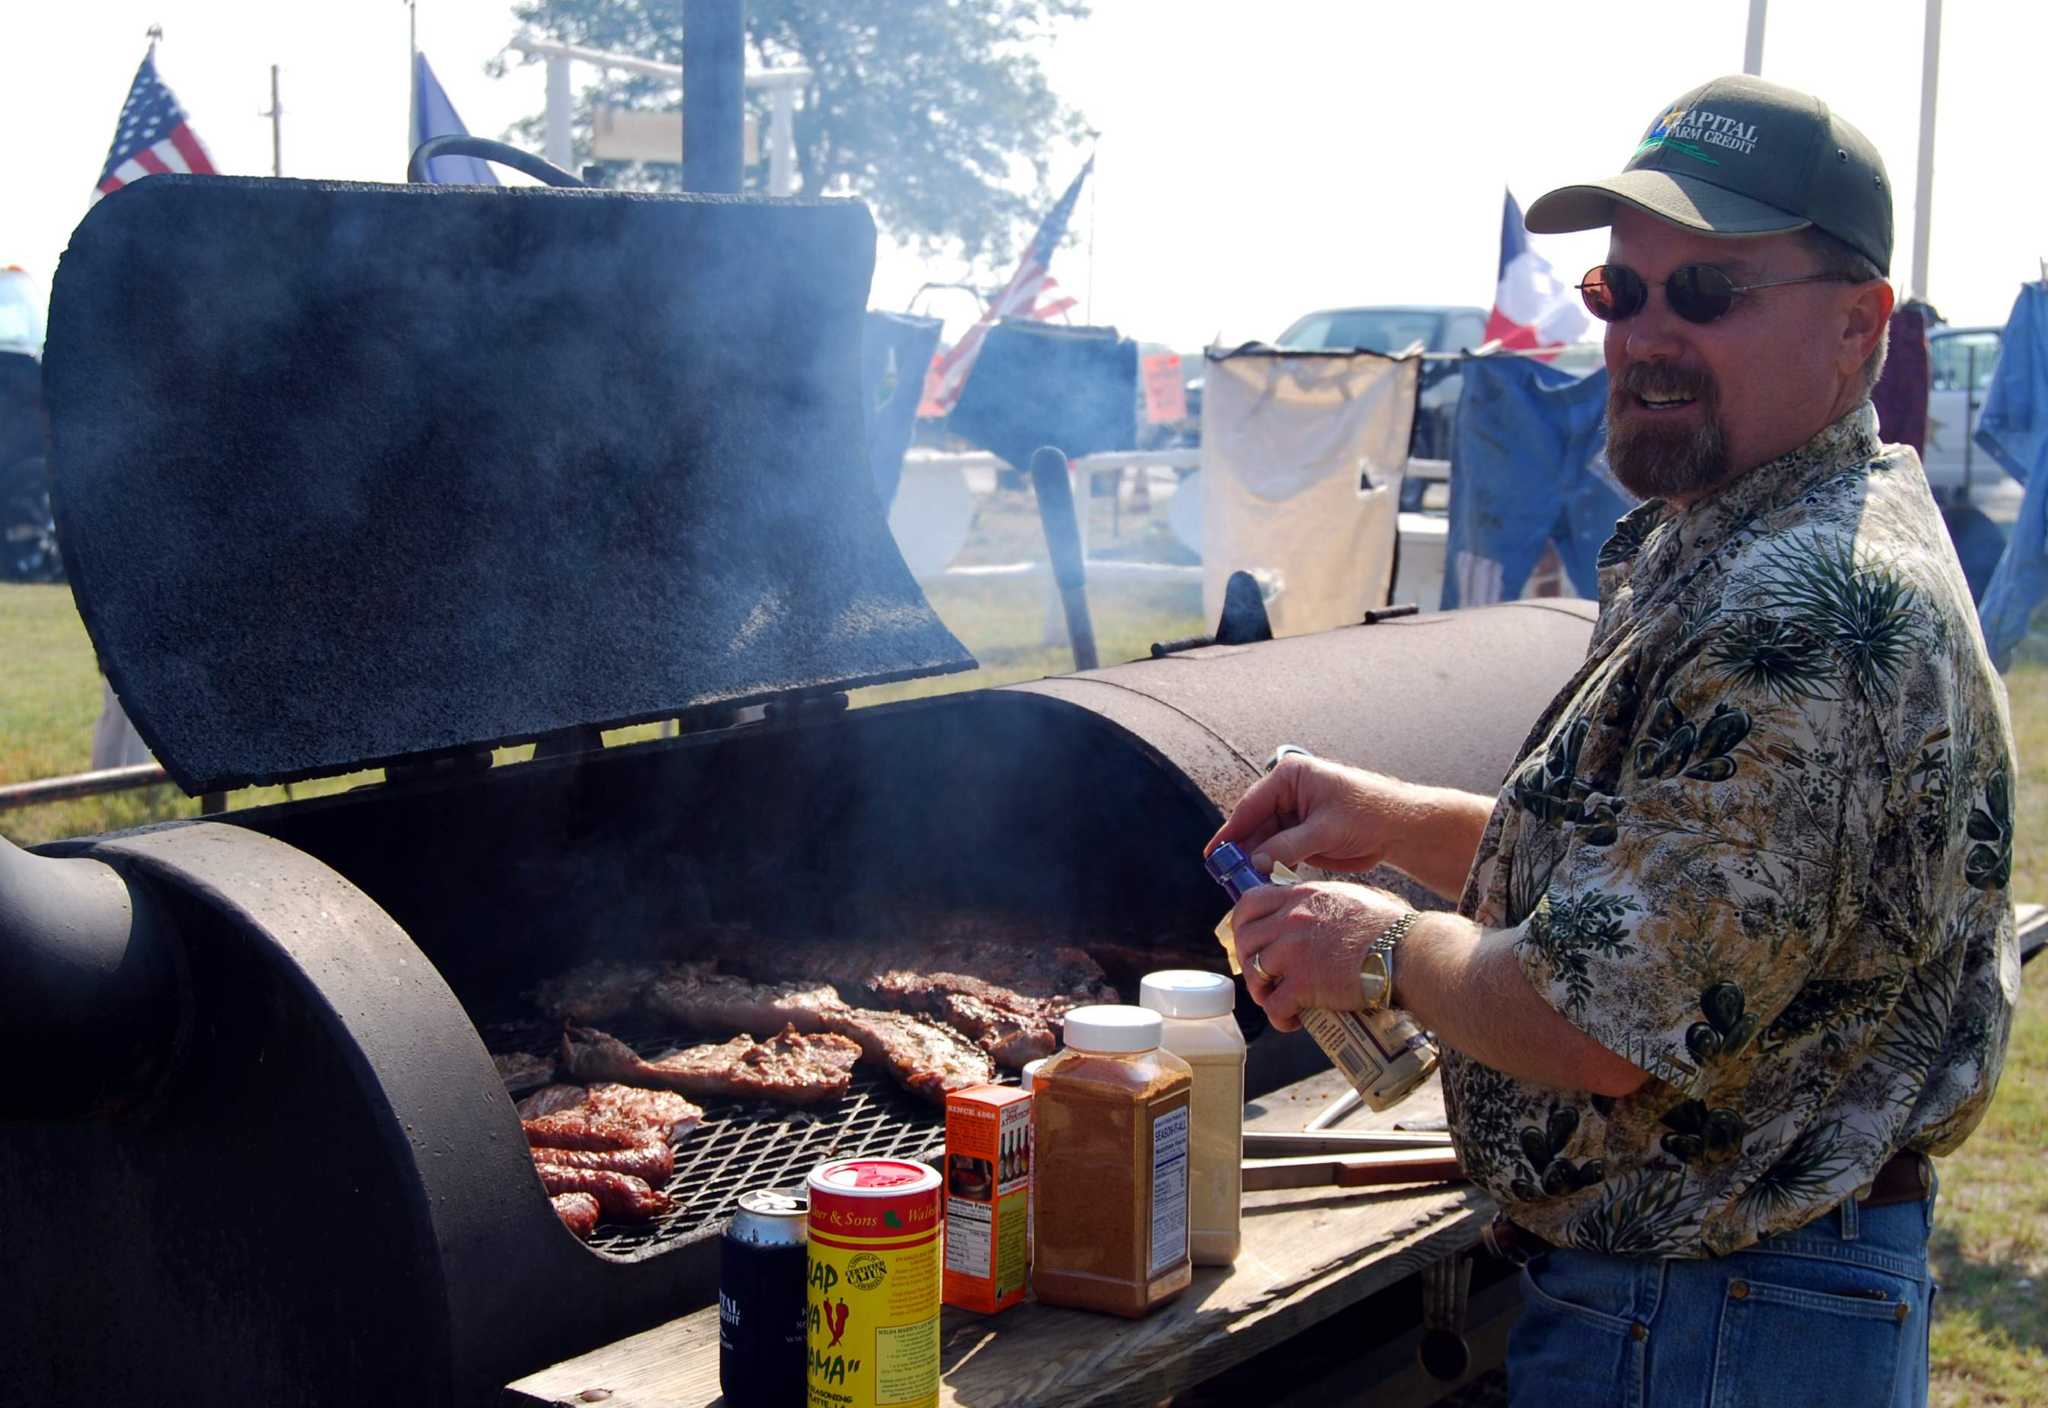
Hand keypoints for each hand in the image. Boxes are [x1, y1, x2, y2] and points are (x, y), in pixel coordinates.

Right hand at [1207, 754, 1418, 876]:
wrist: (1404, 827)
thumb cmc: (1370, 814)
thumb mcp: (1325, 831)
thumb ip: (1287, 847)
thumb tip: (1255, 863)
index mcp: (1290, 777)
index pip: (1251, 805)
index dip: (1230, 832)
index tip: (1213, 855)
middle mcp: (1288, 793)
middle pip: (1255, 825)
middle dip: (1243, 852)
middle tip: (1227, 878)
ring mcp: (1296, 815)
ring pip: (1265, 841)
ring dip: (1258, 863)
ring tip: (1244, 885)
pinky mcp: (1304, 834)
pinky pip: (1280, 852)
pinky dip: (1274, 867)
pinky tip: (1266, 883)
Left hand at [1232, 880, 1411, 1031]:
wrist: (1408, 953)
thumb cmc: (1391, 927)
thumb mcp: (1350, 896)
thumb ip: (1324, 901)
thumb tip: (1318, 912)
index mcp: (1301, 895)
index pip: (1248, 903)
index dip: (1242, 925)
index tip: (1249, 940)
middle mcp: (1291, 920)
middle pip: (1245, 940)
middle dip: (1248, 961)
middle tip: (1264, 976)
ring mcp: (1294, 951)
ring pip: (1254, 973)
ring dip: (1262, 991)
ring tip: (1277, 1000)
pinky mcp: (1304, 984)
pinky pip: (1274, 1005)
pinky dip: (1279, 1017)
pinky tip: (1292, 1020)